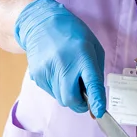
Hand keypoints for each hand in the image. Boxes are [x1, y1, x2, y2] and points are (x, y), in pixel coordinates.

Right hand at [14, 0, 105, 117]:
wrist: (42, 24)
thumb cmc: (73, 35)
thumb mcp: (93, 47)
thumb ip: (96, 72)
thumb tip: (95, 98)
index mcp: (83, 56)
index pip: (91, 83)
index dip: (95, 100)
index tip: (99, 112)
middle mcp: (64, 65)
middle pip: (71, 100)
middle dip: (80, 104)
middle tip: (85, 98)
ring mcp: (47, 71)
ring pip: (61, 99)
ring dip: (69, 94)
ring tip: (69, 75)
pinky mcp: (37, 76)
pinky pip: (51, 92)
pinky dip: (58, 88)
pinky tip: (58, 72)